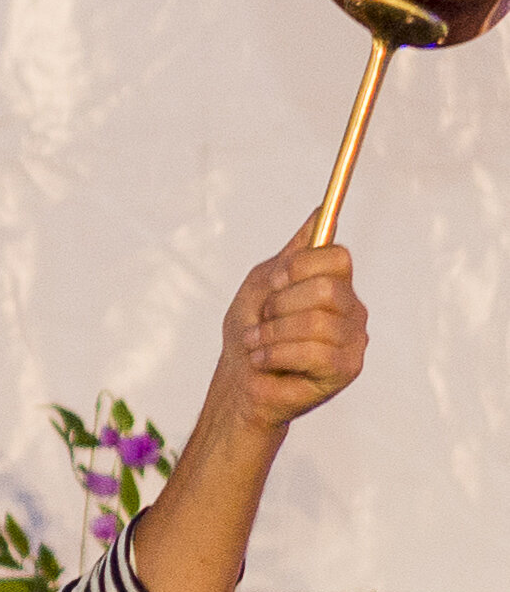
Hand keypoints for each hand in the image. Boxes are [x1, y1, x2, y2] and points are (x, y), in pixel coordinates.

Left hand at [219, 210, 368, 432]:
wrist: (238, 380)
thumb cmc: (250, 332)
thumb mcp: (261, 284)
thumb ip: (292, 253)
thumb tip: (321, 211)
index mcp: (334, 284)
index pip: (337, 257)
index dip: (298, 267)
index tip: (273, 284)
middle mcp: (351, 308)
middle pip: (327, 288)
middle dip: (281, 305)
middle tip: (263, 320)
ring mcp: (353, 339)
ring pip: (317, 322)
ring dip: (272, 333)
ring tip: (257, 344)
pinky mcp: (346, 369)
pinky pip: (314, 353)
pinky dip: (276, 355)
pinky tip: (263, 361)